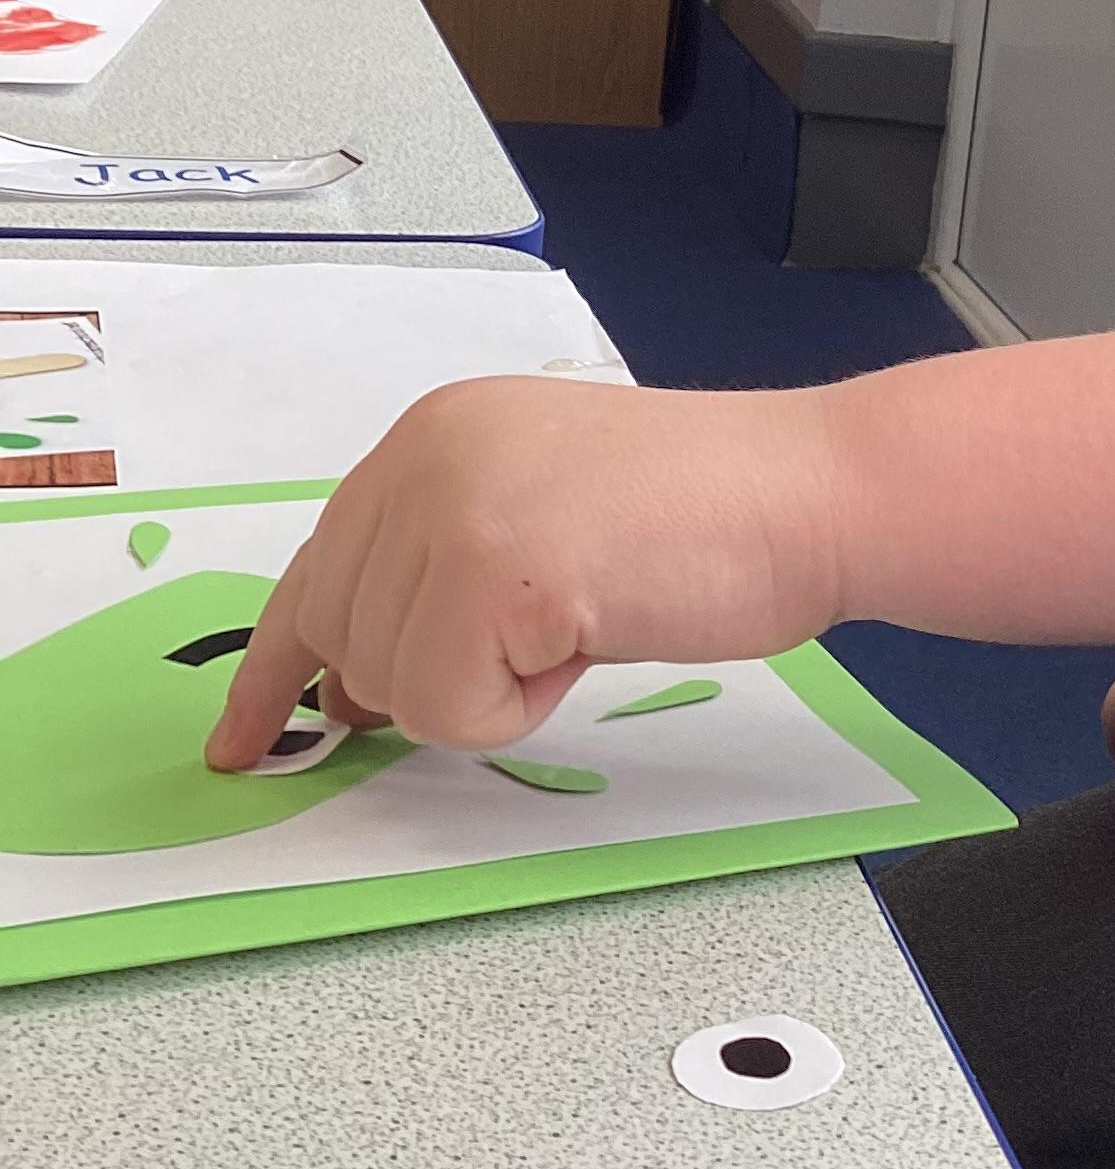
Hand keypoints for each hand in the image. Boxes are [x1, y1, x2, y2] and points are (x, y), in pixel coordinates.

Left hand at [204, 376, 831, 769]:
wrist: (811, 491)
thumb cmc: (714, 512)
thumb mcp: (543, 510)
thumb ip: (442, 566)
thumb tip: (354, 678)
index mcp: (436, 433)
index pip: (319, 566)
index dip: (279, 666)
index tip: (249, 735)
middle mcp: (425, 454)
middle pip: (345, 638)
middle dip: (433, 674)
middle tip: (542, 643)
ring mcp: (454, 506)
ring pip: (394, 684)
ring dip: (494, 688)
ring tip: (586, 617)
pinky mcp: (493, 571)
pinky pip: (453, 708)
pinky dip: (524, 705)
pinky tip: (594, 633)